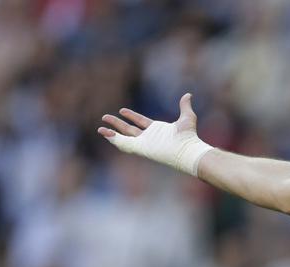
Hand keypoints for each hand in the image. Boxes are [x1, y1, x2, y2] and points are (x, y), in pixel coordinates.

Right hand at [97, 93, 211, 175]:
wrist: (188, 149)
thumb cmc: (189, 136)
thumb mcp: (187, 117)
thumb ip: (184, 106)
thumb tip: (188, 95)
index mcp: (157, 131)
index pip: (140, 122)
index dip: (131, 116)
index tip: (122, 110)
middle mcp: (149, 138)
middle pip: (129, 130)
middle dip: (116, 124)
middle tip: (105, 117)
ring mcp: (144, 143)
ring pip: (124, 137)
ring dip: (112, 133)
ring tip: (100, 128)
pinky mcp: (141, 148)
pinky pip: (124, 144)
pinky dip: (114, 140)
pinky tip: (105, 134)